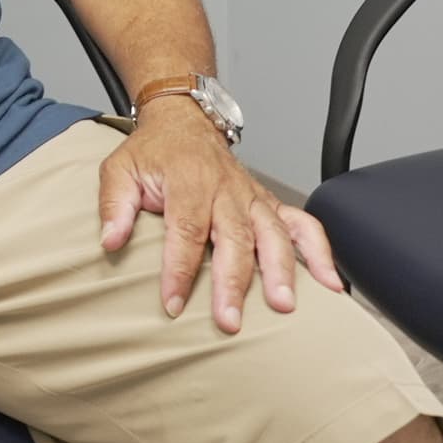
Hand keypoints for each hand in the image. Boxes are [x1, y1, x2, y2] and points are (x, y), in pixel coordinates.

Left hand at [98, 101, 344, 332]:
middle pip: (234, 239)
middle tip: (231, 320)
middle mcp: (226, 190)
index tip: (174, 303)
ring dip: (281, 272)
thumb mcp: (119, 170)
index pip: (186, 231)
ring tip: (284, 306)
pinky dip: (320, 253)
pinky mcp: (269, 204)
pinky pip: (302, 225)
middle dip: (234, 283)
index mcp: (189, 181)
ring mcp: (252, 198)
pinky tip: (331, 285)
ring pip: (273, 235)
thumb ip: (115, 206)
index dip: (180, 270)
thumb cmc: (152, 153)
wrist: (183, 123)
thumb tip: (111, 241)